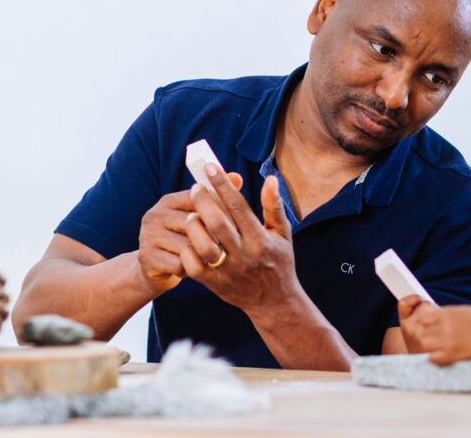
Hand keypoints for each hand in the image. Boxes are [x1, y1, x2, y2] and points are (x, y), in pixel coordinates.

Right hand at [137, 173, 241, 294]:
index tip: (234, 225)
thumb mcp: (198, 218)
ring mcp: (147, 236)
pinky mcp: (147, 257)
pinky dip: (190, 269)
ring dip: (202, 255)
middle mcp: (155, 215)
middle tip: (226, 245)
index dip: (219, 212)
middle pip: (194, 223)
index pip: (198, 199)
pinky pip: (180, 264)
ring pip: (188, 245)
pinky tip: (191, 268)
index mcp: (169, 201)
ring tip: (208, 257)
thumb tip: (237, 177)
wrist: (158, 268)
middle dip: (213, 236)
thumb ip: (217, 198)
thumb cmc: (185, 238)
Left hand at [180, 164, 299, 323]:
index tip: (211, 168)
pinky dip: (187, 250)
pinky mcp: (214, 283)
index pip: (239, 207)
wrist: (273, 302)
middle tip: (195, 187)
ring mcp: (227, 271)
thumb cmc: (279, 261)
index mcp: (261, 240)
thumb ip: (274, 206)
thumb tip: (271, 179)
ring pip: (202, 245)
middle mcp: (244, 255)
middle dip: (203, 201)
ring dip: (194, 226)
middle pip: (217, 224)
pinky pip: (192, 266)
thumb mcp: (283, 234)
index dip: (223, 186)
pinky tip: (190, 237)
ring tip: (191, 213)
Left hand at [398, 295, 470, 364]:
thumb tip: (431, 315)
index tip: (426, 326)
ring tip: (433, 345)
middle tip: (428, 337)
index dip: (423, 322)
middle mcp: (446, 327)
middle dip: (422, 333)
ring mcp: (448, 342)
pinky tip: (439, 354)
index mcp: (448, 314)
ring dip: (426, 345)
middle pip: (421, 330)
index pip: (423, 317)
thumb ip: (445, 313)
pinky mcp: (452, 355)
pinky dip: (433, 356)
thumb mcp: (463, 311)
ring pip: (424, 343)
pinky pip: (432, 357)